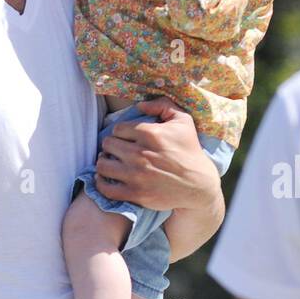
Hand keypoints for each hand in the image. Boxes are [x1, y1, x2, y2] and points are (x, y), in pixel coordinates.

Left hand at [94, 97, 219, 212]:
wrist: (198, 185)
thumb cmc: (190, 151)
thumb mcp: (183, 121)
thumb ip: (162, 105)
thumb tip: (139, 105)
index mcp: (150, 134)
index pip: (117, 129)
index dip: (120, 132)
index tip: (125, 138)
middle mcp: (140, 154)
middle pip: (107, 144)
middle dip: (111, 146)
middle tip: (117, 150)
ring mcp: (136, 175)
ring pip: (102, 164)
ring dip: (104, 162)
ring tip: (110, 163)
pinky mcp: (135, 194)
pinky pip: (105, 188)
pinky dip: (101, 183)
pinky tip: (106, 179)